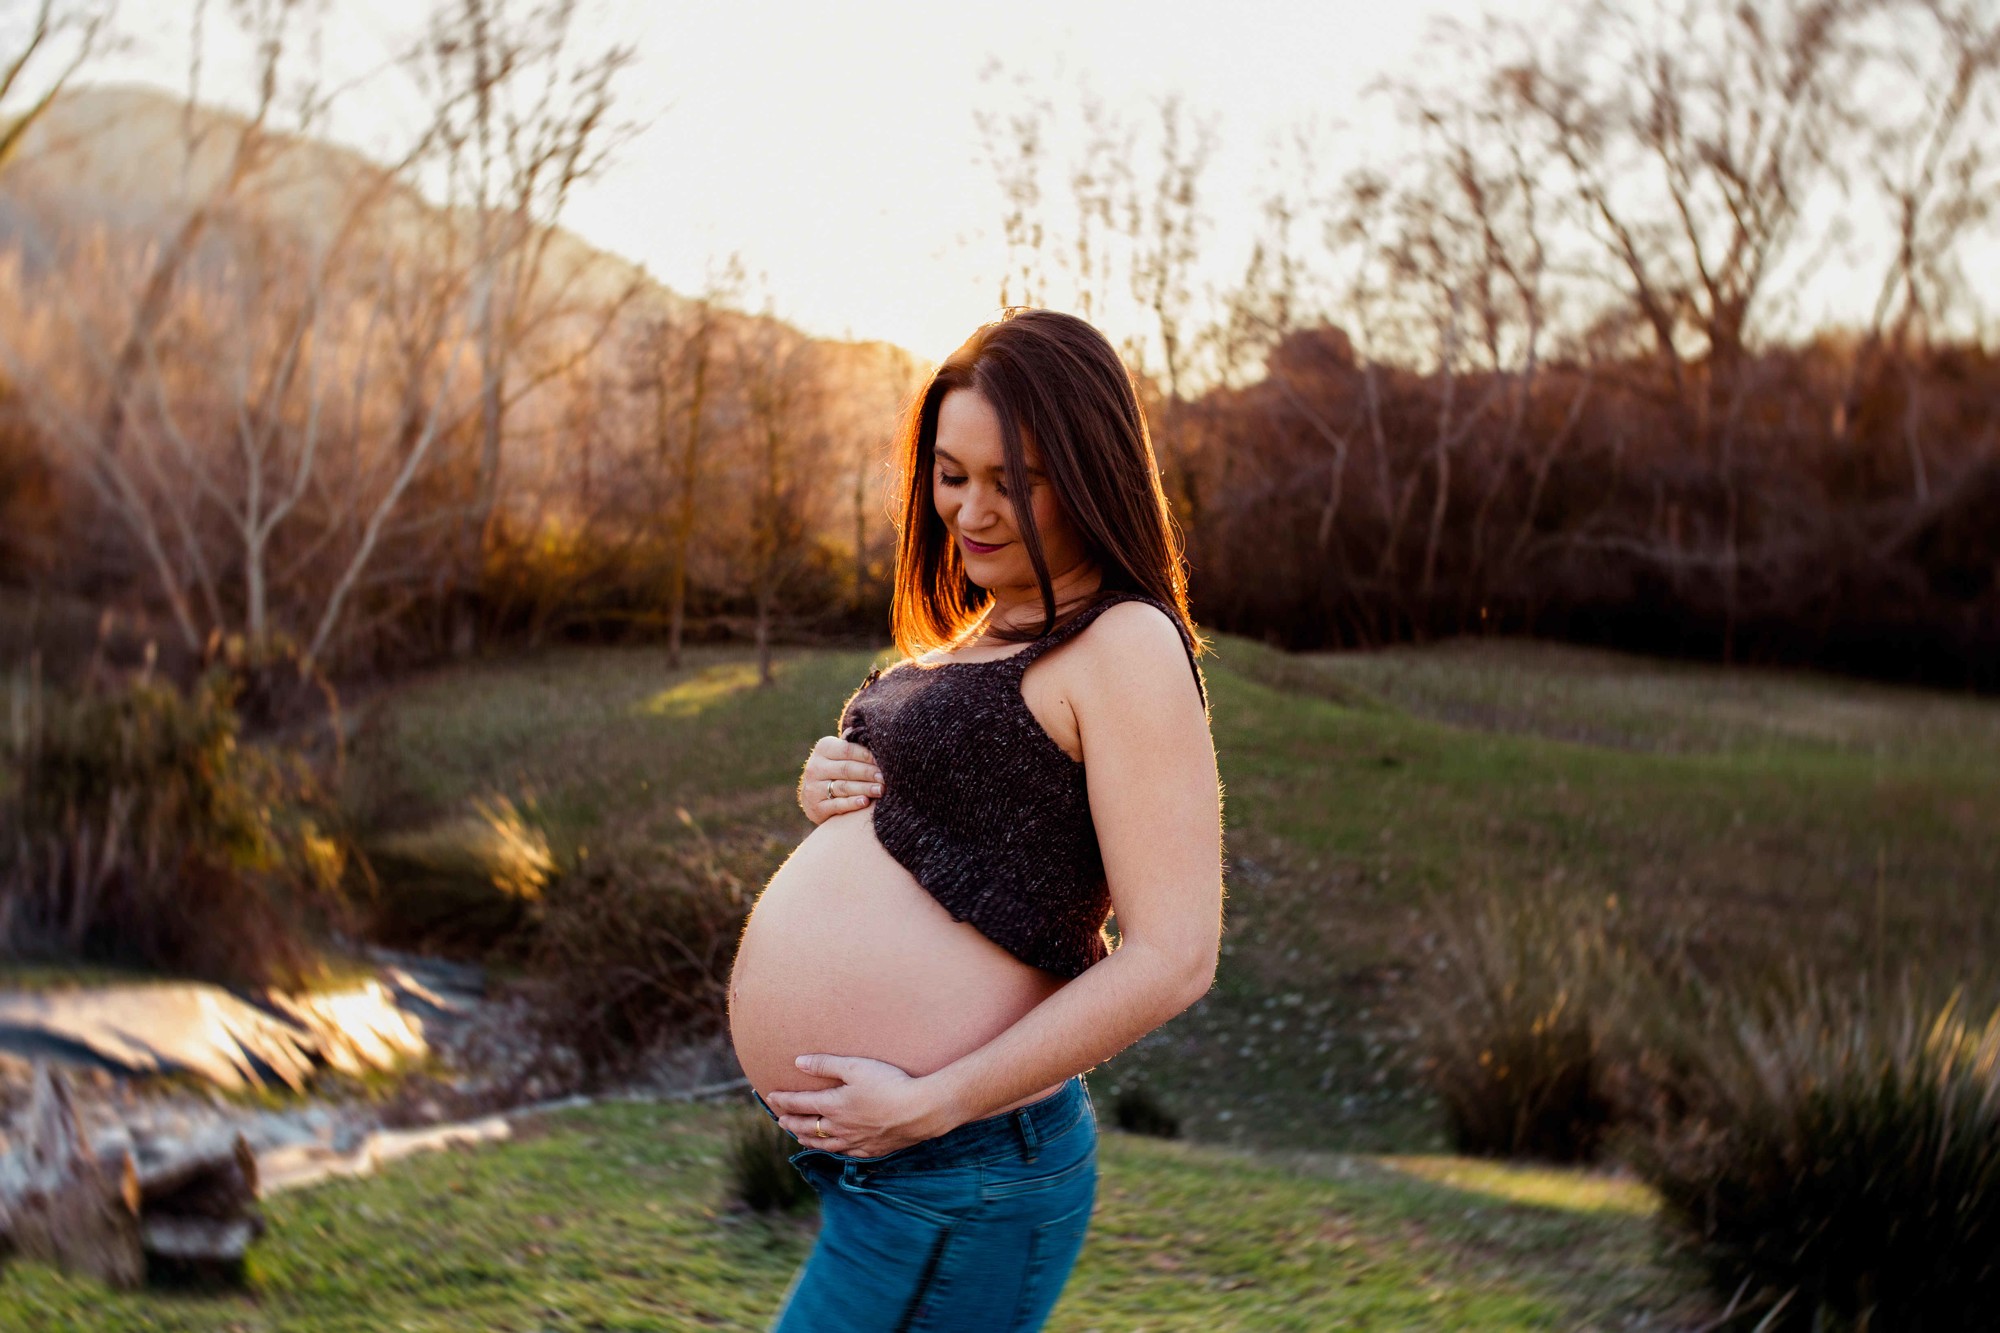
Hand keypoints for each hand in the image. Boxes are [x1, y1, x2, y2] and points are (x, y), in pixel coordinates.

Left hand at [762, 1054, 951, 1157]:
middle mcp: (839, 1128)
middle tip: (780, 1120)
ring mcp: (855, 1142)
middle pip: (807, 1128)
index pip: (800, 1104)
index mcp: (833, 1106)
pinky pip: (844, 1153)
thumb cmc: (889, 1084)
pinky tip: (833, 1149)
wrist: (920, 1111)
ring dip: (807, 1139)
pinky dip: (831, 1150)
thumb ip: (826, 1065)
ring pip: (823, 1144)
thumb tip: (798, 1062)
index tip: (771, 1097)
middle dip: (791, 1122)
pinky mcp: (871, 1150)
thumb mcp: (856, 1067)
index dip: (784, 1100)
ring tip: (798, 1138)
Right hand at [799, 736, 883, 823]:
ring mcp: (814, 788)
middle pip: (846, 769)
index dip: (867, 755)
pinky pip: (837, 804)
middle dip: (868, 773)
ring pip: (843, 787)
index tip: (885, 761)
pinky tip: (865, 802)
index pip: (848, 750)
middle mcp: (815, 767)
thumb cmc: (837, 769)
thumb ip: (853, 743)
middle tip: (885, 778)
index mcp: (823, 748)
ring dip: (864, 788)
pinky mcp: (816, 807)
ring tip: (881, 790)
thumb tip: (866, 728)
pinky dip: (852, 803)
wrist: (816, 797)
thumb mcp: (840, 754)